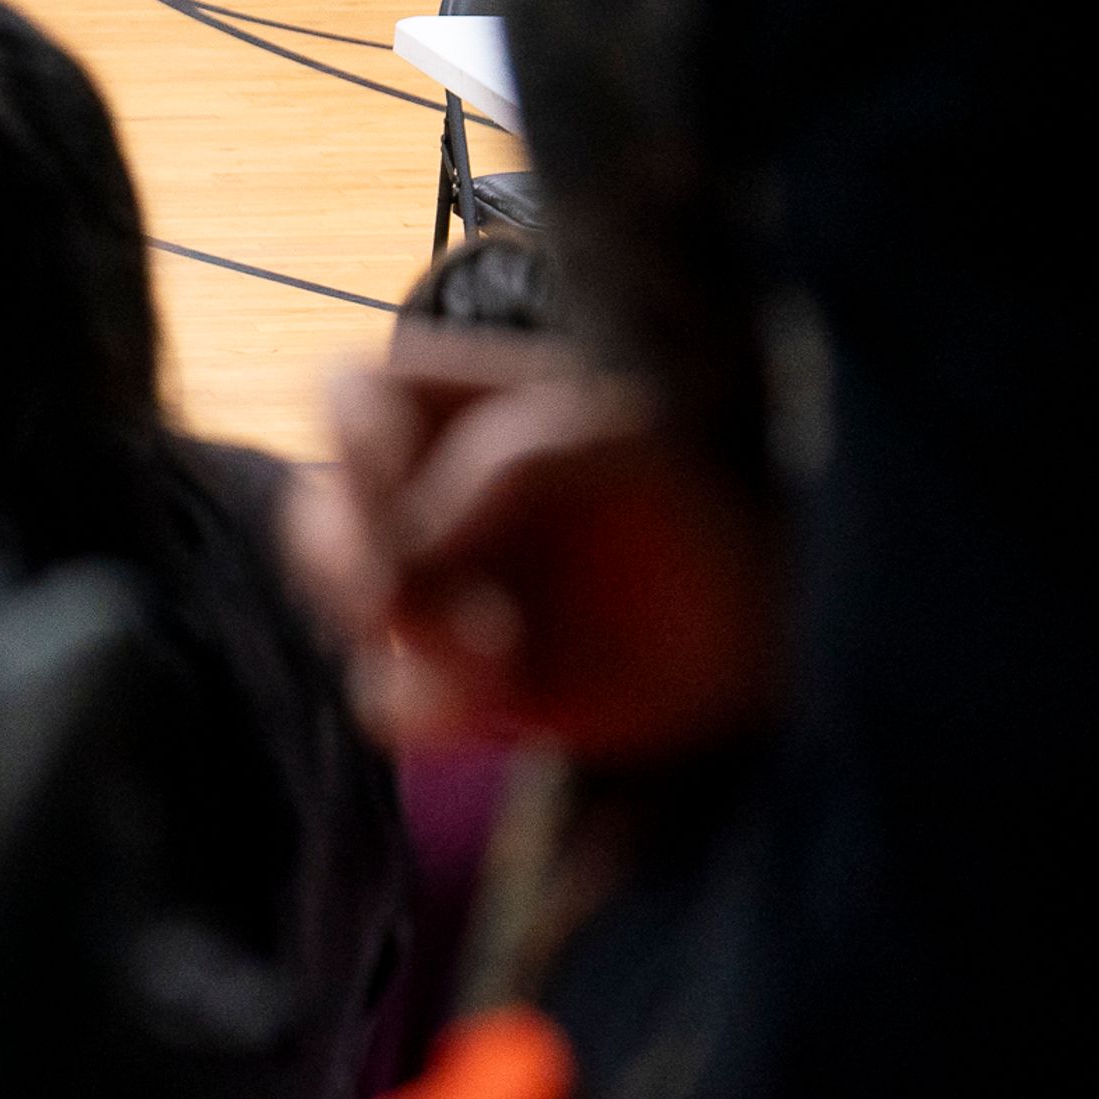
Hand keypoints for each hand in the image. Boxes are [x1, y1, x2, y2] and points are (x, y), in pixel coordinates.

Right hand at [287, 331, 779, 761]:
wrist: (784, 634)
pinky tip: (509, 694)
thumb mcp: (638, 444)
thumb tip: (414, 542)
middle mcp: (436, 499)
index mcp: (468, 409)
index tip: (403, 485)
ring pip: (344, 616)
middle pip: (314, 512)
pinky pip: (389, 703)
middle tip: (403, 596)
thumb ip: (520, 460)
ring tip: (499, 651)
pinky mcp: (463, 687)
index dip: (356, 440)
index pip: (349, 393)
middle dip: (348, 560)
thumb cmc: (719, 508)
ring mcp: (445, 594)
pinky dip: (435, 706)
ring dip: (409, 638)